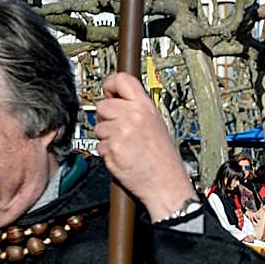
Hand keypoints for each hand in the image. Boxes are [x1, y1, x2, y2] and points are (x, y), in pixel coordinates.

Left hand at [95, 72, 196, 220]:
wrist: (165, 183)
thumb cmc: (163, 158)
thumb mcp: (156, 124)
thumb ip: (136, 110)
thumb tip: (115, 101)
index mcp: (146, 107)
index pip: (122, 80)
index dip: (110, 85)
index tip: (108, 92)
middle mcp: (134, 116)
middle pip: (103, 105)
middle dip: (106, 118)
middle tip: (118, 130)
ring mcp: (122, 131)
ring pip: (98, 127)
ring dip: (106, 138)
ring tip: (124, 146)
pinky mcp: (113, 148)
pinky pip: (98, 145)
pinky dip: (106, 153)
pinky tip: (122, 156)